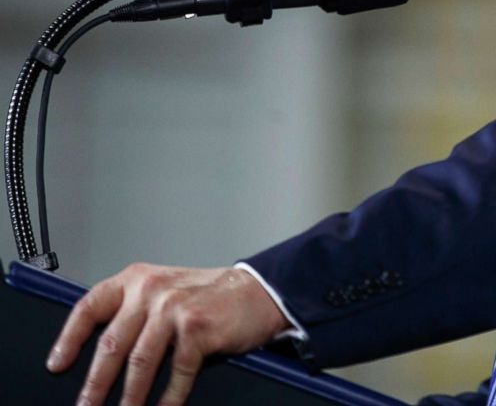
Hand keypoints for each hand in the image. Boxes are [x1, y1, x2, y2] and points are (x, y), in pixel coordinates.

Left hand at [46, 263, 290, 405]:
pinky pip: (175, 372)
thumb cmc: (212, 296)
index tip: (58, 364)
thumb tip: (105, 355)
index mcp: (138, 279)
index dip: (70, 338)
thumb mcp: (167, 291)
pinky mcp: (197, 329)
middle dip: (96, 383)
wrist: (260, 292)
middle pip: (111, 343)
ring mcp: (174, 308)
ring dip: (128, 398)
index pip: (91, 305)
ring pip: (139, 362)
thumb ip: (137, 312)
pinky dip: (168, 398)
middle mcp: (152, 290)